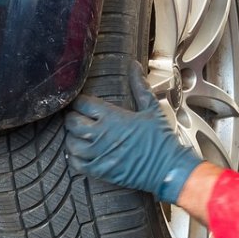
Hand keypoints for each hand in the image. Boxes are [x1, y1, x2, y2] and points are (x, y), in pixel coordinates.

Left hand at [64, 65, 202, 203]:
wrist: (167, 168)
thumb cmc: (160, 140)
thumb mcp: (151, 109)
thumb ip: (139, 86)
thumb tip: (134, 66)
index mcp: (112, 117)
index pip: (82, 103)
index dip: (79, 101)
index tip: (81, 102)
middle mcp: (101, 135)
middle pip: (72, 122)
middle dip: (72, 117)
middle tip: (77, 117)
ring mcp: (98, 154)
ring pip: (71, 143)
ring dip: (72, 137)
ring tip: (78, 134)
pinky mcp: (100, 171)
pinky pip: (76, 163)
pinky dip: (74, 157)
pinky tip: (80, 152)